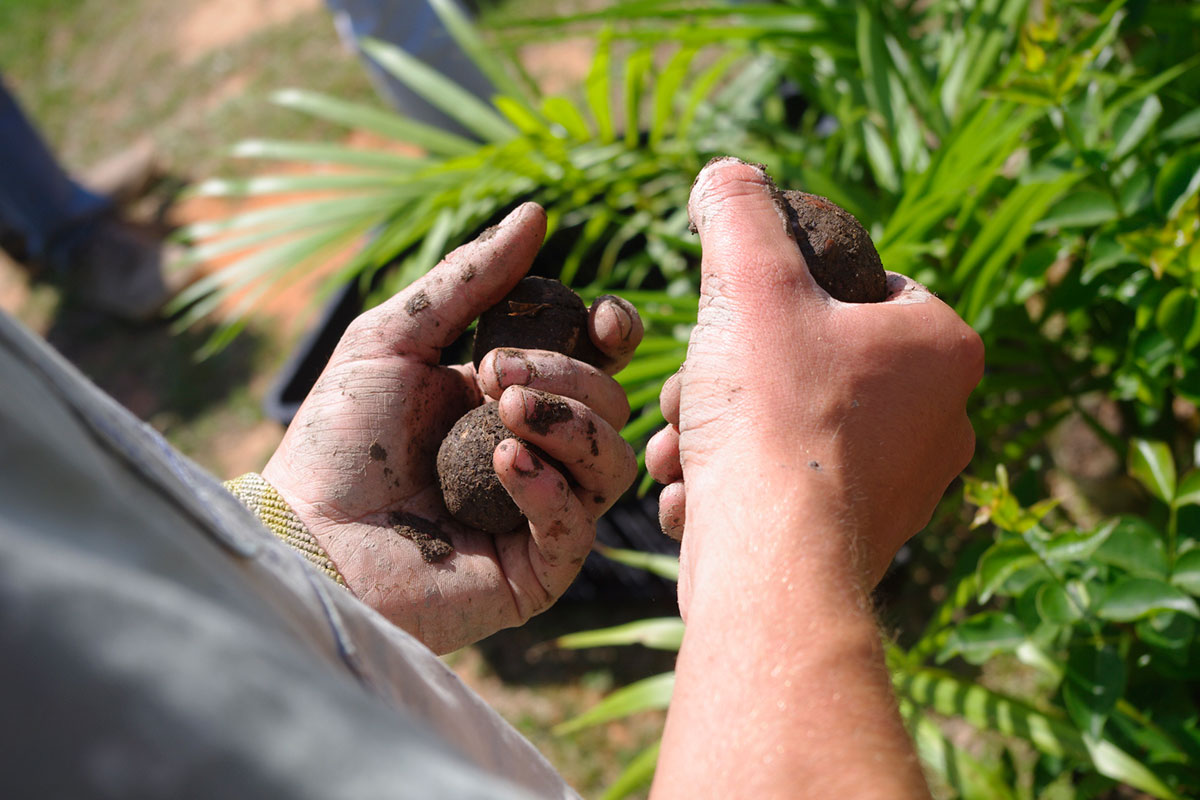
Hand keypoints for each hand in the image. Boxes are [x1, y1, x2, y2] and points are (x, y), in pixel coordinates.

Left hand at [262, 203, 641, 653]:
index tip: (602, 321)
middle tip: (492, 374)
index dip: (612, 336)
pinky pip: (580, 521)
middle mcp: (538, 451)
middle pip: (610, 402)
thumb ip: (469, 279)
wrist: (305, 534)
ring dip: (569, 423)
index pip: (598, 362)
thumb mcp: (395, 337)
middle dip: (563, 376)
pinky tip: (505, 461)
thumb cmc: (338, 438)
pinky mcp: (537, 569)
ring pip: (612, 460)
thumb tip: (536, 214)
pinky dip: (550, 484)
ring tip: (502, 413)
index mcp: (511, 396)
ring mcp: (542, 512)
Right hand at [645, 158, 982, 605]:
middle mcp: (943, 420)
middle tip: (694, 391)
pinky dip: (740, 484)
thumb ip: (737, 211)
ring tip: (684, 447)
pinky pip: (791, 488)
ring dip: (724, 429)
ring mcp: (908, 488)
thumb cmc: (773, 413)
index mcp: (942, 347)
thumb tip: (724, 173)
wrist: (770, 559)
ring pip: (795, 427)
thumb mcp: (747, 282)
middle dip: (736, 375)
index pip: (873, 286)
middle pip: (818, 362)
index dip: (795, 290)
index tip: (746, 314)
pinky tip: (700, 493)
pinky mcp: (863, 540)